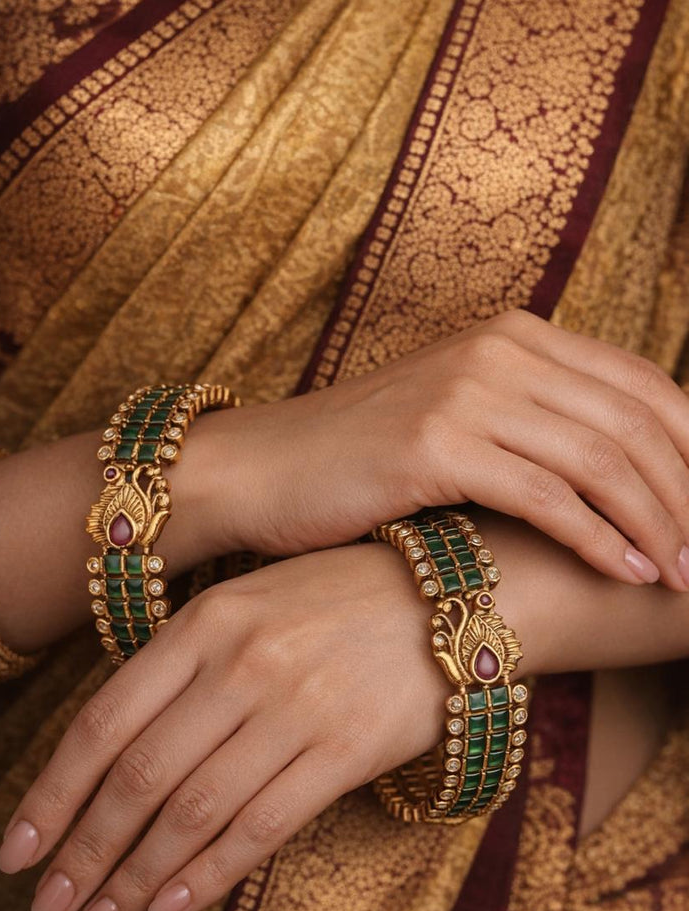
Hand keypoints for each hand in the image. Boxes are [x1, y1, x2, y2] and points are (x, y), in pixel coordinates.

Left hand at [0, 521, 688, 910]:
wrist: (450, 595)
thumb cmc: (339, 597)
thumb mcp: (251, 602)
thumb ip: (184, 661)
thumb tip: (113, 747)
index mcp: (207, 621)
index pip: (105, 720)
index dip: (52, 794)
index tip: (19, 849)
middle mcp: (242, 663)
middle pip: (140, 776)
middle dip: (85, 852)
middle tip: (49, 907)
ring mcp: (295, 706)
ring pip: (193, 810)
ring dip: (135, 876)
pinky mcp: (346, 748)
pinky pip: (261, 823)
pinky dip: (209, 870)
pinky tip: (171, 903)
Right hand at [195, 309, 688, 588]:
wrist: (264, 466)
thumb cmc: (365, 456)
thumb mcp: (463, 417)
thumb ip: (539, 423)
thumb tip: (629, 474)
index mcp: (515, 335)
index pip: (641, 384)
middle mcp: (499, 349)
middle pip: (634, 421)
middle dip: (688, 494)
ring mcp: (466, 391)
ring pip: (599, 459)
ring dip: (654, 524)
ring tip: (682, 575)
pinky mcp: (435, 443)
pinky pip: (545, 494)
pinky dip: (596, 537)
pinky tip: (624, 572)